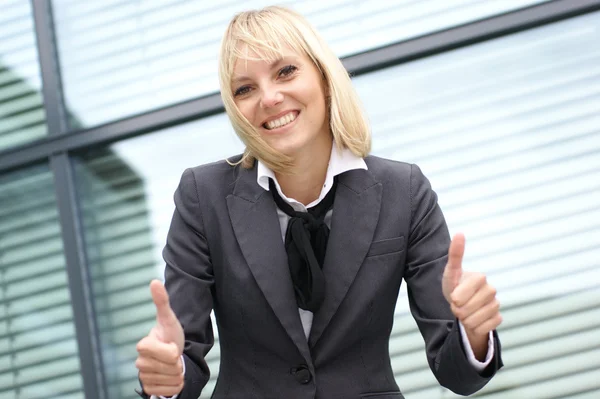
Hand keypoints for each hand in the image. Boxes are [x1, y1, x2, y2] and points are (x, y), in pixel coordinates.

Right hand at [136, 280, 184, 396]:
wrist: (172, 354)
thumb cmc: (170, 335)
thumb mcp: (169, 319)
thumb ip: (162, 301)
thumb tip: (154, 281)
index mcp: (143, 346)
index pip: (167, 353)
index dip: (174, 350)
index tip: (172, 345)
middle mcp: (139, 363)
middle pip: (171, 367)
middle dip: (178, 362)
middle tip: (174, 355)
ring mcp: (144, 378)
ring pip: (171, 380)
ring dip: (177, 374)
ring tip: (173, 365)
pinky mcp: (149, 390)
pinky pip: (169, 392)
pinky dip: (176, 386)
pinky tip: (171, 377)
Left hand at [442, 233, 501, 357]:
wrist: (461, 304)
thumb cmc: (454, 285)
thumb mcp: (451, 271)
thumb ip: (455, 254)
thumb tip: (460, 233)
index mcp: (480, 278)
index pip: (461, 296)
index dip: (454, 298)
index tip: (453, 295)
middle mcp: (491, 290)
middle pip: (467, 309)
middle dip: (458, 310)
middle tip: (458, 304)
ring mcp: (496, 305)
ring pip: (474, 320)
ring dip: (465, 319)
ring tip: (465, 311)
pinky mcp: (498, 318)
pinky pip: (483, 328)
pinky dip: (474, 327)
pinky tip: (474, 320)